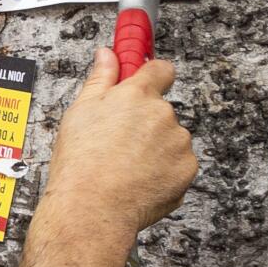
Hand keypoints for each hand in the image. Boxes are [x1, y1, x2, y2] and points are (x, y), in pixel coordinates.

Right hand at [46, 49, 196, 235]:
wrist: (92, 210)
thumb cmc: (81, 165)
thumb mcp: (80, 112)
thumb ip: (101, 79)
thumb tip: (107, 55)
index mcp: (137, 95)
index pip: (160, 69)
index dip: (152, 74)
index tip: (147, 77)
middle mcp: (163, 114)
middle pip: (161, 111)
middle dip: (145, 123)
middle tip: (119, 143)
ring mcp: (179, 143)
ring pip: (171, 139)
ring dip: (156, 149)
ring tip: (126, 167)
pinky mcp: (187, 169)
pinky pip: (178, 165)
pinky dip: (164, 172)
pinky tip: (139, 181)